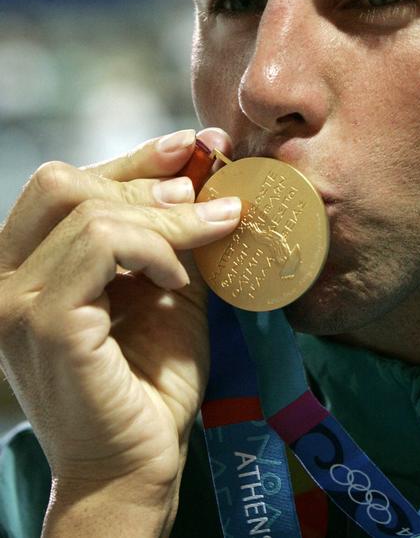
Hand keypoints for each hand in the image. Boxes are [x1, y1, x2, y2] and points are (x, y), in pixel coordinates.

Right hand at [0, 128, 239, 505]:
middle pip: (63, 182)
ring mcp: (17, 302)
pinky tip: (177, 278)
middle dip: (145, 180)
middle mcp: (6, 279)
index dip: (132, 158)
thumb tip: (196, 171)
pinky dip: (152, 248)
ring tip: (207, 235)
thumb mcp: (164, 288)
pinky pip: (101, 246)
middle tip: (204, 196)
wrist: (137, 466)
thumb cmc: (150, 382)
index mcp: (28, 266)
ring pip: (88, 210)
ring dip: (164, 216)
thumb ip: (169, 235)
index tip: (191, 144)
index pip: (66, 185)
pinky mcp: (47, 324)